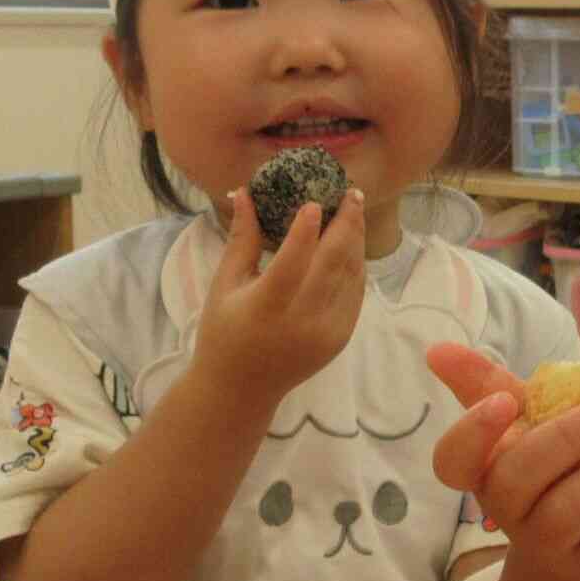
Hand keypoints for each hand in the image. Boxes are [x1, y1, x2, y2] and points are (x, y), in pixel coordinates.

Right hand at [193, 187, 367, 402]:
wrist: (241, 389)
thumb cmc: (223, 332)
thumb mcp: (224, 285)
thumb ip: (241, 239)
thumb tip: (244, 191)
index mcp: (266, 307)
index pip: (292, 262)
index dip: (305, 230)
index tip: (315, 200)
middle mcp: (301, 320)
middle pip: (333, 263)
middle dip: (346, 224)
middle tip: (350, 193)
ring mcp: (326, 332)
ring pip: (351, 275)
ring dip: (356, 240)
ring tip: (354, 211)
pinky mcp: (340, 338)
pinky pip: (355, 294)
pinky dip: (356, 266)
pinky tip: (352, 244)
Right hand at [426, 344, 579, 580]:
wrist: (579, 557)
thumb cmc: (548, 476)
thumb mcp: (524, 428)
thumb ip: (486, 386)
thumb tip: (437, 349)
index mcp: (485, 472)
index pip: (452, 463)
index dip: (472, 433)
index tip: (506, 401)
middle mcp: (509, 512)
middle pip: (515, 481)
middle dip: (562, 439)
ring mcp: (551, 546)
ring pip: (568, 513)